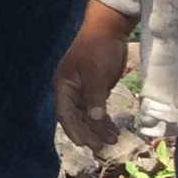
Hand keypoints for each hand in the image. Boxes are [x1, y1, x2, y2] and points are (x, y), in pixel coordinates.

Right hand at [53, 1, 135, 149]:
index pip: (65, 113)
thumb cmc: (98, 48)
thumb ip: (95, 96)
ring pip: (88, 117)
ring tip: (113, 141)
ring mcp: (84, 92)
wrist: (109, 30)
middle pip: (77, 118)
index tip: (84, 143)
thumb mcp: (96, 72)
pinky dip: (105, 121)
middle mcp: (71, 92)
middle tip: (103, 147)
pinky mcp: (96, 91)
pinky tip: (114, 131)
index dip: (73, 129)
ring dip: (99, 129)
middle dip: (89, 133)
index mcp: (64, 86)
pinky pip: (98, 111)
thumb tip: (95, 118)